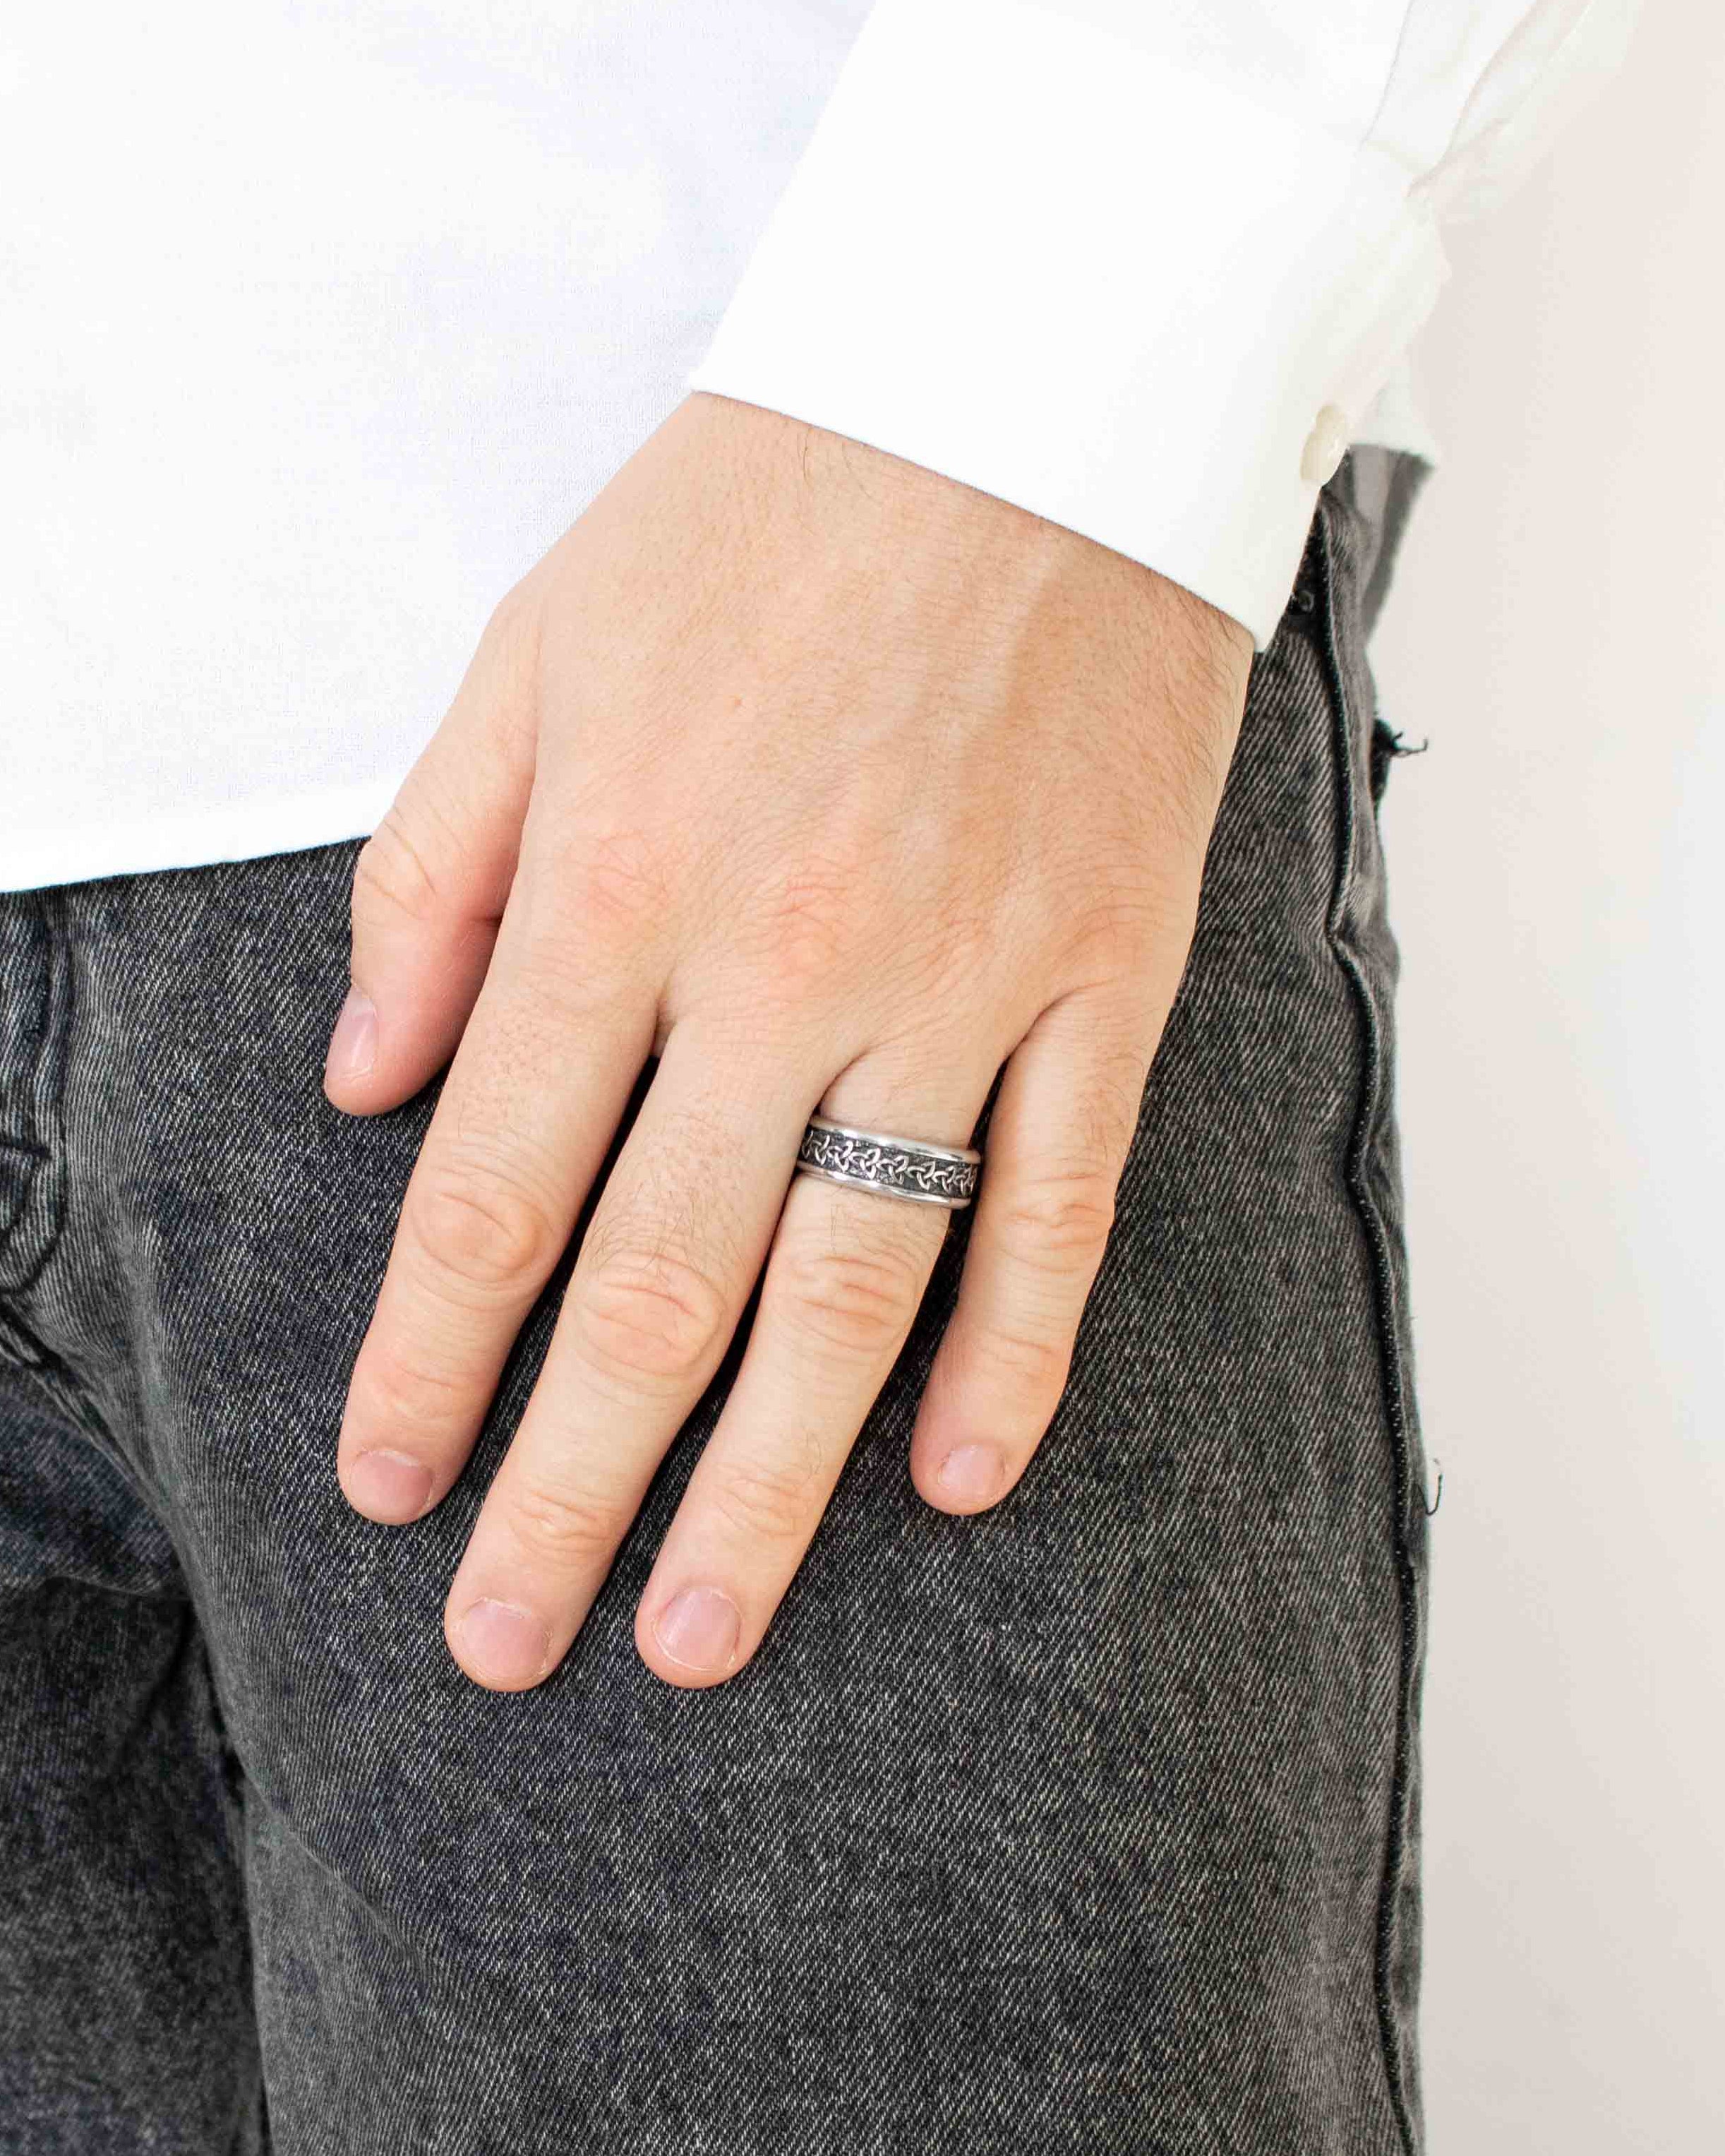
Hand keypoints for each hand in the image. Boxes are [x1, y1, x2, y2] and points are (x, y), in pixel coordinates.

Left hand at [325, 392, 1251, 1690]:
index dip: (430, 1357)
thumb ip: (434, 875)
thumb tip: (363, 1087)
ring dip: (770, 1483)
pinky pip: (1059, 1203)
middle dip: (568, 1485)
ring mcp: (958, 981)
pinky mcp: (1101, 975)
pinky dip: (1012, 1355)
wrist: (1027, 388)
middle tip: (511, 1642)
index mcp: (618, 881)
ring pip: (852, 1288)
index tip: (390, 1486)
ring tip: (701, 1632)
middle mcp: (780, 963)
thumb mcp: (533, 652)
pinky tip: (956, 1479)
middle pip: (658, 1286)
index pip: (496, 1187)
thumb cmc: (762, 511)